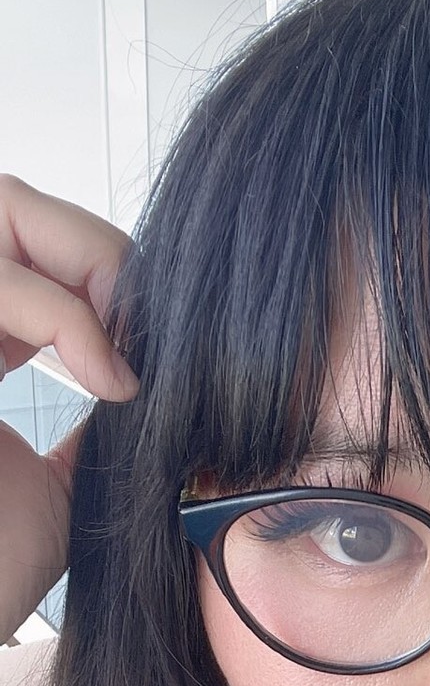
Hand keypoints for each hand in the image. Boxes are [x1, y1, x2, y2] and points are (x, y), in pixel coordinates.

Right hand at [0, 174, 138, 642]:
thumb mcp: (63, 482)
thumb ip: (99, 422)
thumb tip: (159, 375)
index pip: (26, 246)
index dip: (98, 274)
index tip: (154, 353)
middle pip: (11, 203)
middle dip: (97, 252)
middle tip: (147, 339)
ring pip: (4, 208)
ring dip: (88, 271)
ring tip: (127, 365)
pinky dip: (67, 313)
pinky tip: (111, 382)